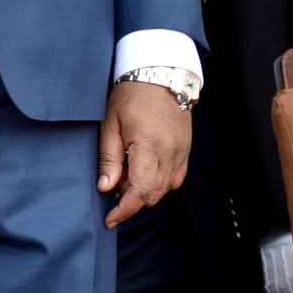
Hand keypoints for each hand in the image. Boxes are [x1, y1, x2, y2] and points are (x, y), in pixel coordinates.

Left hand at [97, 80, 190, 227]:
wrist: (162, 73)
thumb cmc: (132, 94)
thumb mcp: (110, 122)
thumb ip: (108, 158)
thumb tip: (106, 188)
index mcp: (148, 145)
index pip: (139, 192)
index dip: (123, 211)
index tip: (110, 219)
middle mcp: (170, 152)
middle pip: (153, 195)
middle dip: (131, 199)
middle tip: (115, 181)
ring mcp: (181, 152)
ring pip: (165, 190)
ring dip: (146, 191)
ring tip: (130, 170)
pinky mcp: (186, 150)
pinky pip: (176, 178)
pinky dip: (160, 182)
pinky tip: (147, 168)